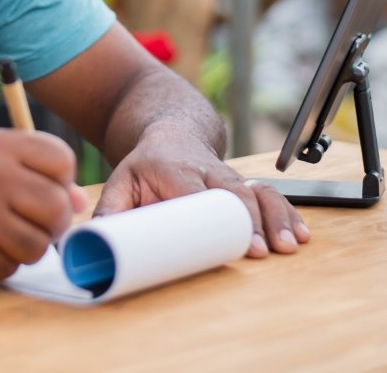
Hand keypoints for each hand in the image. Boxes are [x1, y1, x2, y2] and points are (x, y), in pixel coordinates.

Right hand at [0, 130, 87, 281]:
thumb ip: (36, 170)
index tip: (45, 187)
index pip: (62, 160)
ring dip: (29, 247)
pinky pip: (9, 269)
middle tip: (36, 223)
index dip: (62, 179)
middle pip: (56, 208)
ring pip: (37, 245)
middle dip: (53, 222)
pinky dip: (2, 264)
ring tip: (9, 237)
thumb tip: (80, 200)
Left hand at [93, 126, 309, 257]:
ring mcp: (227, 175)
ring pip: (258, 192)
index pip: (198, 189)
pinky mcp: (242, 182)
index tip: (237, 240)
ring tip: (290, 244)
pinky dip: (286, 213)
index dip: (220, 212)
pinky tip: (300, 234)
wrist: (170, 132)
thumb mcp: (120, 183)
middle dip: (256, 221)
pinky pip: (268, 194)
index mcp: (174, 168)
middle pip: (237, 192)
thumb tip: (85, 253)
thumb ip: (109, 216)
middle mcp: (207, 169)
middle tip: (266, 250)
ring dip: (277, 217)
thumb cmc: (145, 165)